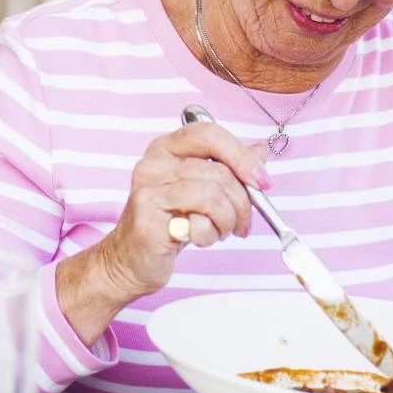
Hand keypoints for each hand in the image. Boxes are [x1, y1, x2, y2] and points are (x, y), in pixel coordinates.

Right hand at [57, 123, 268, 345]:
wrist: (130, 259)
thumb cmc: (168, 222)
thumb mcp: (200, 189)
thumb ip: (228, 168)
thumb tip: (260, 151)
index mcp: (166, 148)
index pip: (208, 133)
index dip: (241, 155)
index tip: (262, 182)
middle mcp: (153, 164)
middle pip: (220, 172)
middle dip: (242, 203)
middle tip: (240, 223)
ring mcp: (148, 191)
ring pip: (213, 196)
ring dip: (227, 221)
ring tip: (218, 232)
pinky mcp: (147, 219)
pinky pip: (198, 222)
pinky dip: (209, 235)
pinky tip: (199, 239)